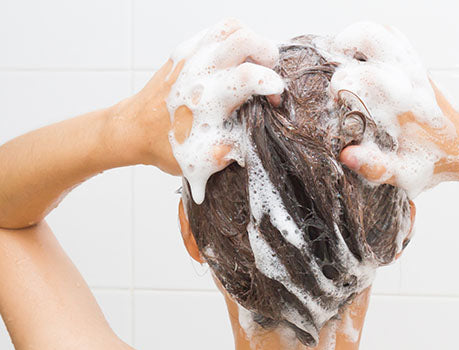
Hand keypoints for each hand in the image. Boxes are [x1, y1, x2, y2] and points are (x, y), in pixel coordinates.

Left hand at [109, 19, 283, 175]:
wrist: (132, 129)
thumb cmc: (165, 145)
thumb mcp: (201, 161)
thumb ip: (230, 151)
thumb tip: (253, 143)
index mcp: (206, 100)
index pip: (247, 76)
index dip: (270, 83)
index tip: (275, 97)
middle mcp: (199, 72)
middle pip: (243, 39)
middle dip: (267, 54)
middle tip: (269, 75)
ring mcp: (191, 56)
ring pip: (231, 28)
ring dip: (252, 42)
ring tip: (256, 64)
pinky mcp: (185, 50)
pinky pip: (217, 32)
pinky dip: (234, 41)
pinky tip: (237, 62)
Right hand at [331, 22, 458, 197]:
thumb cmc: (437, 160)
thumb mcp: (405, 172)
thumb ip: (375, 166)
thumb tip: (347, 156)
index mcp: (403, 103)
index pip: (363, 77)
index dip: (340, 85)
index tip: (334, 98)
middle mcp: (409, 79)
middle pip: (372, 38)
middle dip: (346, 46)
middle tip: (334, 64)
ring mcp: (415, 69)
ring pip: (384, 34)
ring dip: (359, 40)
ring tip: (343, 55)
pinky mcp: (418, 68)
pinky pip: (394, 40)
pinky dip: (373, 43)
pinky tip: (363, 61)